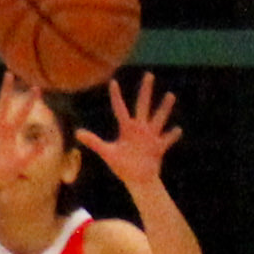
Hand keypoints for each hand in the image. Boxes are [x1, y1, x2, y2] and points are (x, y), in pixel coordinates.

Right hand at [0, 78, 48, 194]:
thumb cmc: (6, 173)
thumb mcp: (21, 163)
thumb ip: (33, 152)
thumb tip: (45, 142)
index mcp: (11, 133)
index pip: (22, 113)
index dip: (30, 102)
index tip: (37, 88)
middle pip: (4, 105)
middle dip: (7, 90)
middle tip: (10, 74)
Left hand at [89, 72, 180, 189]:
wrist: (137, 179)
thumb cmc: (123, 165)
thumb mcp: (107, 152)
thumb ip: (94, 142)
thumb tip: (76, 132)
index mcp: (127, 128)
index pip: (120, 108)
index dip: (116, 96)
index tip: (113, 81)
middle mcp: (140, 129)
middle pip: (143, 105)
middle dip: (145, 91)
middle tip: (148, 74)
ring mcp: (151, 136)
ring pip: (159, 118)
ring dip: (164, 108)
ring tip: (170, 95)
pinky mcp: (159, 147)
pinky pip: (167, 139)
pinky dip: (172, 135)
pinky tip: (177, 129)